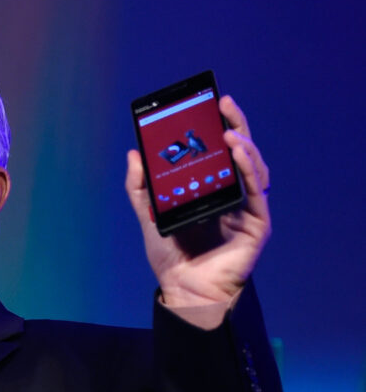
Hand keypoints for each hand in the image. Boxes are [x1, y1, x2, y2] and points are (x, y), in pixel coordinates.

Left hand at [125, 96, 270, 306]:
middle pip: (240, 152)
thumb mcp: (148, 215)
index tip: (207, 103)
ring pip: (253, 167)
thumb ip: (139, 187)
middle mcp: (232, 195)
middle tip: (223, 102)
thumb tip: (134, 153)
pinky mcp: (257, 224)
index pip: (218, 151)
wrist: (182, 289)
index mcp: (210, 189)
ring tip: (228, 129)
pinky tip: (238, 152)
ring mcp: (247, 208)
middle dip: (235, 124)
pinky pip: (257, 192)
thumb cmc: (170, 255)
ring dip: (244, 144)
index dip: (216, 126)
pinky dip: (248, 169)